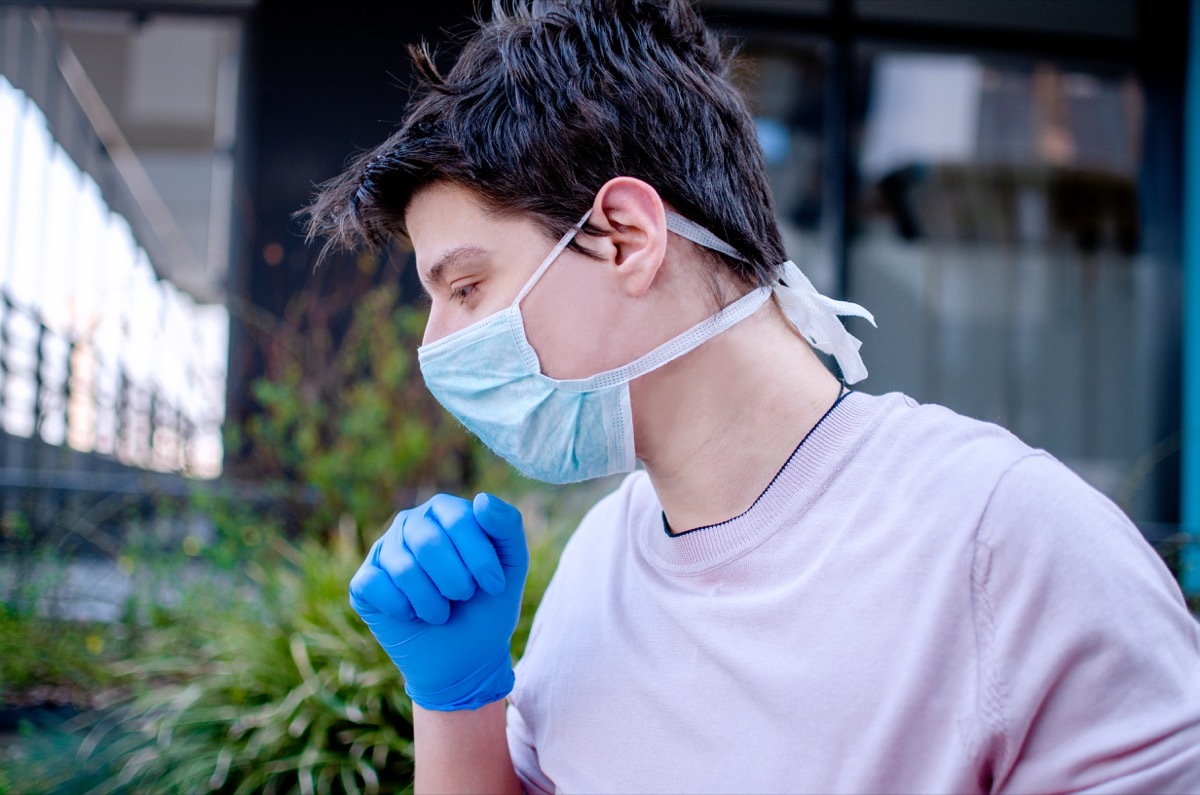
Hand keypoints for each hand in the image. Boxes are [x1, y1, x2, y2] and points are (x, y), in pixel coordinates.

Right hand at [349, 492, 528, 710]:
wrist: (465, 657)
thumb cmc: (488, 605)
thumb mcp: (511, 566)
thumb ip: (507, 527)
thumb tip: (483, 499)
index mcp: (445, 511)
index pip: (459, 520)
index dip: (479, 558)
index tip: (494, 586)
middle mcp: (411, 523)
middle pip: (428, 543)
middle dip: (455, 582)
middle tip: (463, 598)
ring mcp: (384, 552)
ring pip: (403, 569)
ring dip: (432, 603)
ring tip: (441, 613)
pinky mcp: (363, 583)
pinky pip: (375, 586)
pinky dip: (402, 610)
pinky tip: (412, 616)